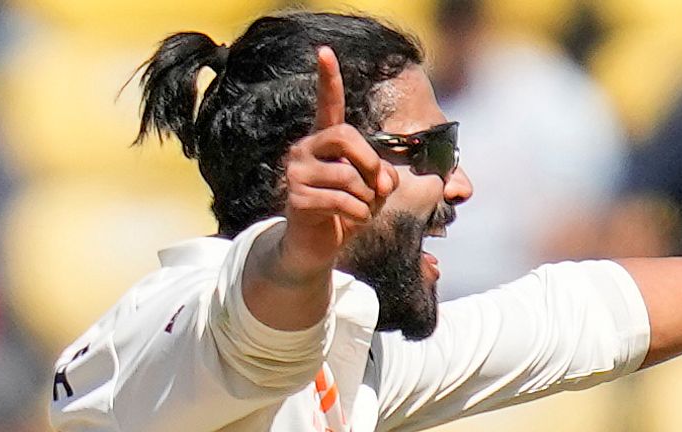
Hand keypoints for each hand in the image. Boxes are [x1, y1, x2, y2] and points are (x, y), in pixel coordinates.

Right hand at [281, 46, 397, 276]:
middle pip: (347, 137)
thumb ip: (381, 175)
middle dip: (372, 163)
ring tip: (361, 210)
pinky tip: (351, 221)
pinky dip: (358, 215)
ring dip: (368, 200)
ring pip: (349, 176)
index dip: (327, 80)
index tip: (324, 51)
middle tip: (381, 188)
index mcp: (324, 141)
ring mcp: (297, 173)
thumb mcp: (371, 189)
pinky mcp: (296, 198)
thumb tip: (385, 181)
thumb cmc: (345, 211)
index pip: (326, 105)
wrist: (315, 248)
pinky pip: (343, 201)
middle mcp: (305, 150)